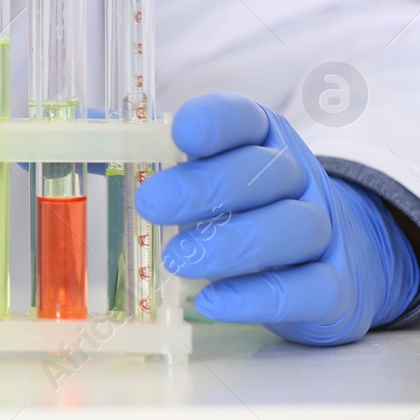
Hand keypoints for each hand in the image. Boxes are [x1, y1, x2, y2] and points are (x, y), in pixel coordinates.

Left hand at [136, 92, 419, 344]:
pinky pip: (307, 289)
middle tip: (152, 204)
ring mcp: (324, 230)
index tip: (181, 135)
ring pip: (292, 227)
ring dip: (232, 243)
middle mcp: (299, 177)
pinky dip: (258, 296)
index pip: (245, 118)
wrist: (333, 258)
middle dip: (206, 187)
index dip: (215, 122)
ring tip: (177, 260)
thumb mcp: (208, 173)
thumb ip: (155, 157)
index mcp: (263, 138)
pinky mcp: (335, 287)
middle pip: (264, 172)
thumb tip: (84, 137)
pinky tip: (212, 302)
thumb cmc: (246, 208)